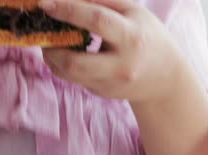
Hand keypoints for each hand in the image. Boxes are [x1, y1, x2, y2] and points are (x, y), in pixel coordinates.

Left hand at [40, 0, 185, 103]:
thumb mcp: (134, 12)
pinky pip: (72, 78)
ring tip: (49, 40)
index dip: (69, 11)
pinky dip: (60, 64)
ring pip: (69, 73)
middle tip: (42, 30)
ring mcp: (109, 83)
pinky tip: (61, 52)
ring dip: (51, 56)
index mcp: (132, 37)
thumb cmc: (146, 36)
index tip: (46, 4)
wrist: (165, 78)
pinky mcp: (101, 92)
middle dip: (52, 46)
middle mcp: (121, 65)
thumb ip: (103, 1)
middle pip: (76, 61)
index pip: (97, 21)